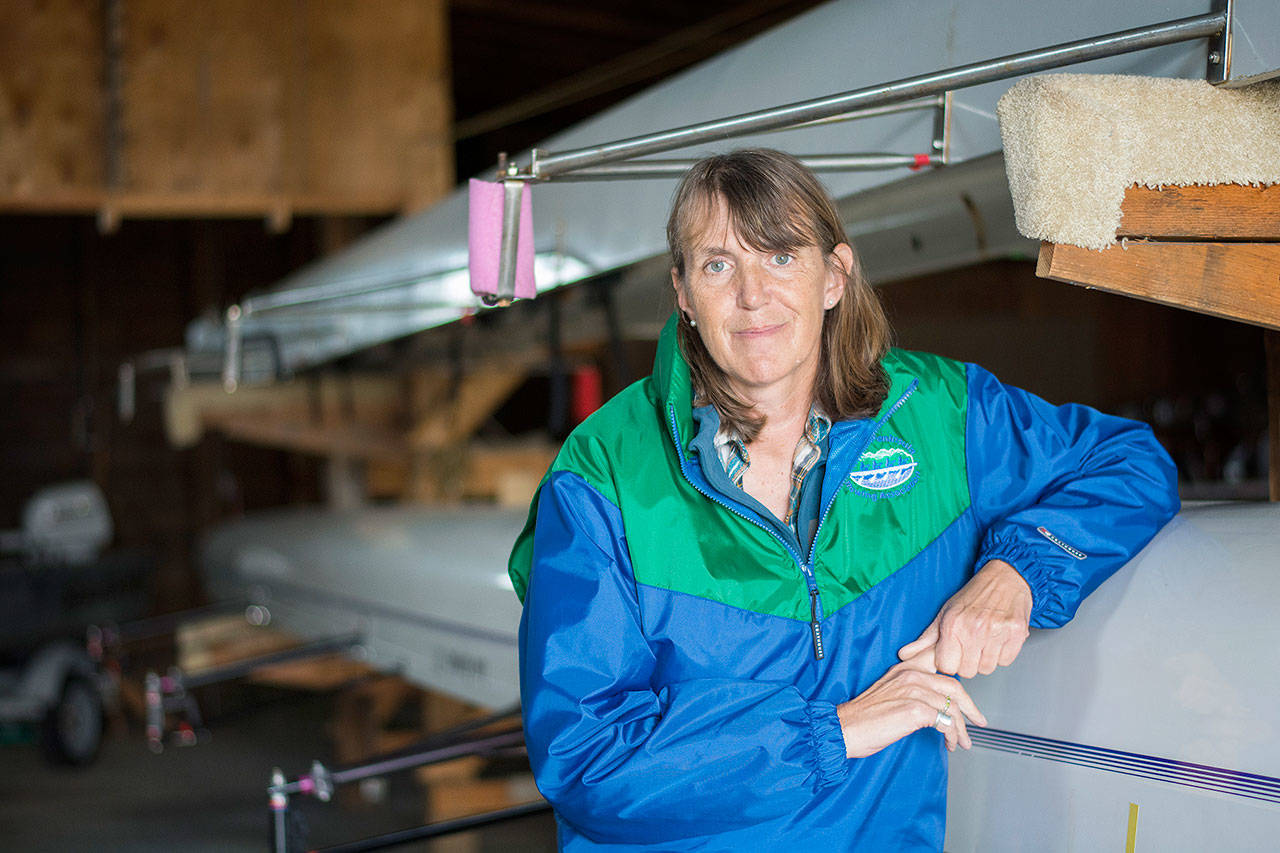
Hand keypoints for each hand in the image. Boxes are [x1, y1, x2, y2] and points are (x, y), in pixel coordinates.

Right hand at [836, 647, 986, 757]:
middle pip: (954, 686)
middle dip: (970, 707)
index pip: (942, 663)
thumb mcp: (890, 693)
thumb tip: (937, 703)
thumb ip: (912, 689)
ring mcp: (913, 690)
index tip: (968, 697)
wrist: (845, 729)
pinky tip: (948, 743)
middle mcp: (910, 674)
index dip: (960, 677)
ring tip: (961, 741)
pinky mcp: (914, 709)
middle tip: (977, 721)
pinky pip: (945, 722)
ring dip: (961, 728)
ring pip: (952, 707)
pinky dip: (951, 735)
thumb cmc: (864, 717)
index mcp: (905, 668)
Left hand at [898, 559, 1031, 677]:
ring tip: (985, 639)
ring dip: (986, 658)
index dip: (950, 662)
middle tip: (971, 643)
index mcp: (953, 625)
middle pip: (968, 671)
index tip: (954, 652)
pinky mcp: (1016, 633)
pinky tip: (998, 638)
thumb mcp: (945, 613)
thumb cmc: (974, 596)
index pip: (946, 667)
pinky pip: (1006, 661)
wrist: (1005, 577)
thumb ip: (925, 639)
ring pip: (987, 668)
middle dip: (968, 661)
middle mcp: (974, 629)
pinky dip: (1003, 653)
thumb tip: (904, 655)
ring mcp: (996, 632)